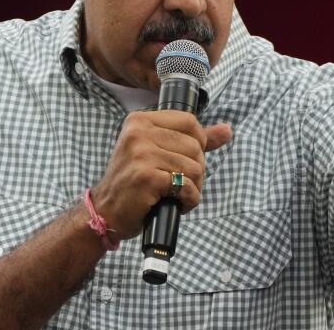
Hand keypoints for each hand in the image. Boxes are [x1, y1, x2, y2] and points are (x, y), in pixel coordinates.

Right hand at [89, 110, 231, 239]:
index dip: (198, 142)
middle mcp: (138, 132)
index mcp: (140, 120)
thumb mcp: (157, 151)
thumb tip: (227, 130)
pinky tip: (176, 204)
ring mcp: (141, 154)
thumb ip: (193, 139)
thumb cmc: (133, 182)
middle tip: (179, 183)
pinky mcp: (146, 177)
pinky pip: (186, 187)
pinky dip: (188, 200)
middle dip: (196, 170)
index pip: (189, 121)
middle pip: (195, 146)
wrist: (105, 212)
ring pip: (194, 168)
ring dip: (193, 188)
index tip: (187, 159)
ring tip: (176, 195)